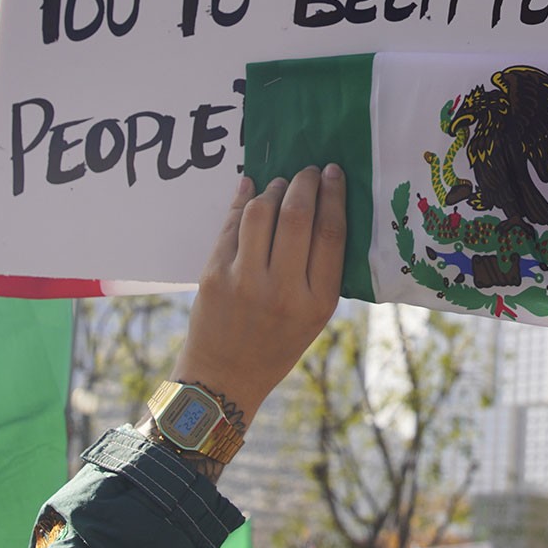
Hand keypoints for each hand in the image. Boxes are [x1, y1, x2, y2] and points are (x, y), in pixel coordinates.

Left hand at [173, 168, 345, 419]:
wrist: (224, 376)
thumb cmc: (276, 344)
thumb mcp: (314, 317)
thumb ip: (322, 271)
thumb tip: (323, 209)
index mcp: (317, 302)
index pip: (330, 234)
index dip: (333, 195)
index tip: (333, 172)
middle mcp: (283, 290)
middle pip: (298, 216)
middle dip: (304, 183)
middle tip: (307, 170)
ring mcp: (244, 281)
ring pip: (261, 213)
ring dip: (273, 188)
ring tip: (279, 183)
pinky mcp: (214, 275)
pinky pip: (231, 225)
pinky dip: (241, 199)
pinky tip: (249, 187)